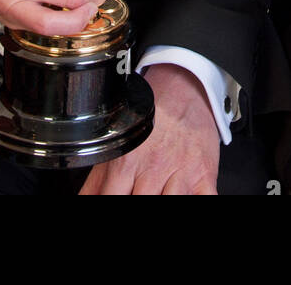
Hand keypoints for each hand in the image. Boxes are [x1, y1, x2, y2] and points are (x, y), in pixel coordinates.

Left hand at [79, 64, 219, 194]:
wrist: (185, 86)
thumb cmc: (154, 116)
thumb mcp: (119, 144)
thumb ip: (98, 181)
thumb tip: (84, 199)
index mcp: (127, 164)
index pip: (111, 199)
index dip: (108, 205)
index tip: (116, 196)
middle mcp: (154, 169)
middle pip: (141, 203)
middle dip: (137, 201)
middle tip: (139, 191)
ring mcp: (181, 174)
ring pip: (171, 203)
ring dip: (165, 203)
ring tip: (159, 195)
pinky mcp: (205, 175)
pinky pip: (206, 199)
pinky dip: (199, 202)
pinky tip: (189, 197)